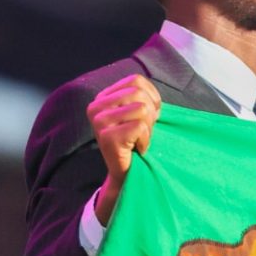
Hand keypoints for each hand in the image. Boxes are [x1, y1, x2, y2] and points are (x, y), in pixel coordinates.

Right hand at [86, 74, 161, 224]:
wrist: (129, 174)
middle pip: (139, 94)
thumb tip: (159, 90)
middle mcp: (96, 107)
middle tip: (143, 132)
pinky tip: (137, 149)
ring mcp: (99, 121)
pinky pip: (140, 127)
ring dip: (148, 129)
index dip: (152, 98)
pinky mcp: (106, 137)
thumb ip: (143, 97)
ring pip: (141, 110)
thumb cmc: (137, 142)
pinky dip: (145, 140)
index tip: (148, 118)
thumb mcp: (140, 114)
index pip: (136, 81)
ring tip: (139, 141)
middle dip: (150, 114)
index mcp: (103, 97)